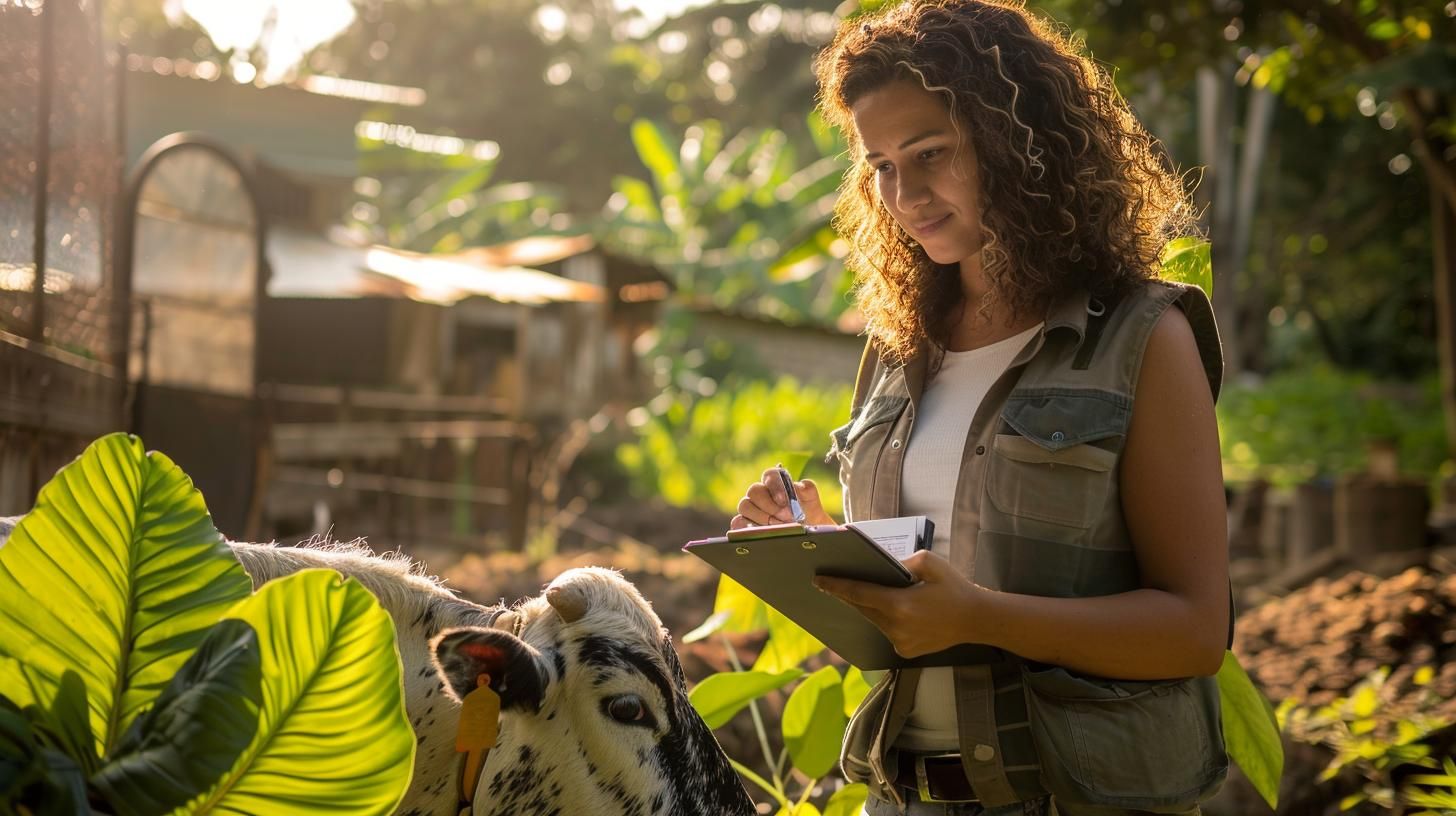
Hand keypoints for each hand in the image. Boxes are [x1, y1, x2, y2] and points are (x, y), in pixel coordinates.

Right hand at [729, 467, 836, 528]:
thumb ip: (809, 491)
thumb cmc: (810, 520)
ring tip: (779, 528)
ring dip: (762, 517)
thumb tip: (799, 486)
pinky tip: (764, 533)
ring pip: (745, 505)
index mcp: (777, 484)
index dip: (774, 485)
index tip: (784, 500)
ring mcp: (751, 510)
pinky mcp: (743, 525)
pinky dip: (749, 528)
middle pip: (754, 490)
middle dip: (770, 505)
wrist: (807, 540)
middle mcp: (761, 494)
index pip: (770, 475)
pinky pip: (738, 522)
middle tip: (786, 518)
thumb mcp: (814, 505)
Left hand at [812, 551, 984, 657]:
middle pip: (863, 608)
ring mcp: (900, 642)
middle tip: (834, 583)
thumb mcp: (930, 562)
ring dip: (872, 608)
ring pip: (875, 621)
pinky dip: (887, 621)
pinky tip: (898, 612)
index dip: (836, 586)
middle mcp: (896, 627)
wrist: (976, 619)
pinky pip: (888, 632)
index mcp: (899, 604)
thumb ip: (903, 561)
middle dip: (851, 595)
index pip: (858, 594)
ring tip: (874, 593)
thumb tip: (884, 567)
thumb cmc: (954, 588)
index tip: (818, 580)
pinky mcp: (905, 652)